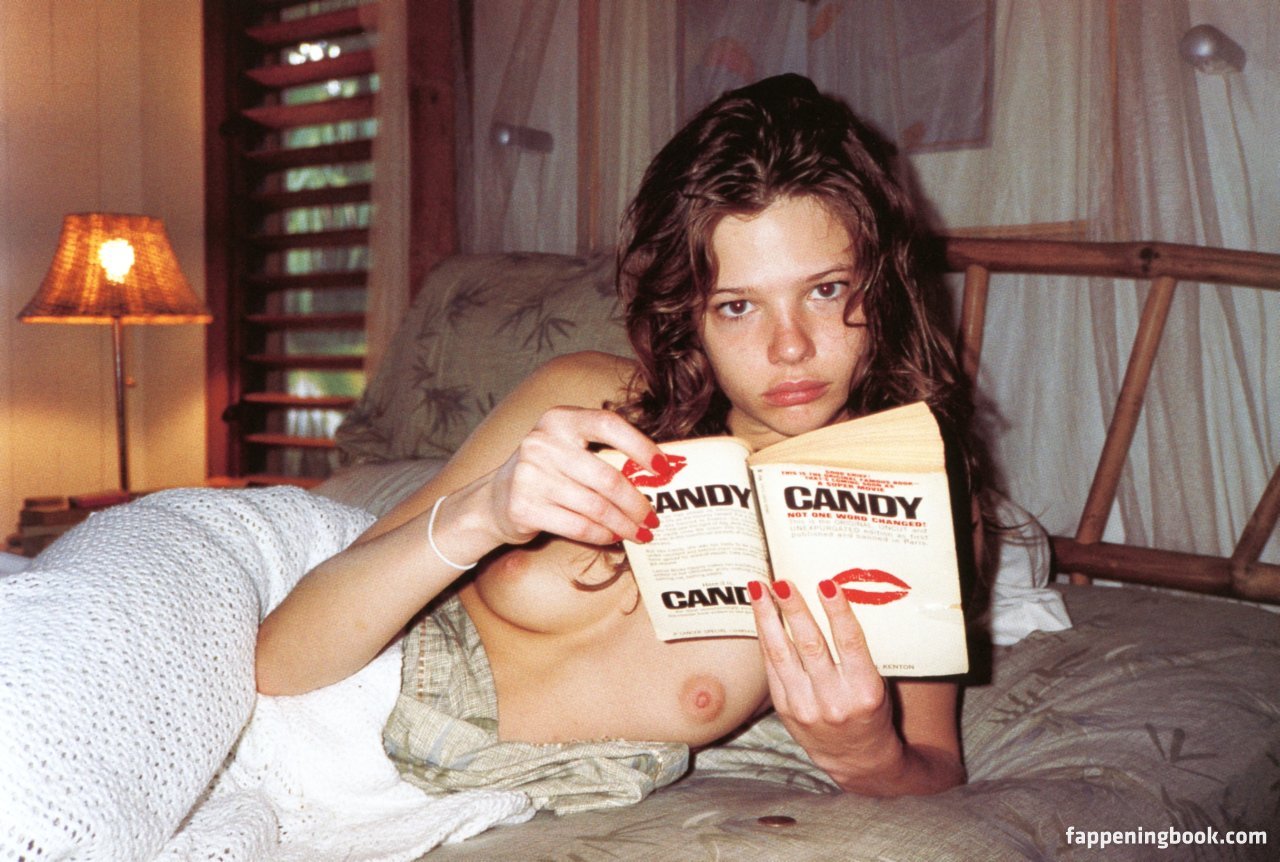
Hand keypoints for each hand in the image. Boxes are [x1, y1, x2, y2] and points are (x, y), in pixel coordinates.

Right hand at [475, 406, 665, 548]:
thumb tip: (657, 472)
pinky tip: (613, 537)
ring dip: (624, 524)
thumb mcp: (567, 448)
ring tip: (640, 532)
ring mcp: (530, 476)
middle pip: (606, 477)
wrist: (494, 500)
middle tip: (653, 516)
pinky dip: (601, 535)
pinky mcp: (524, 507)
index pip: (608, 425)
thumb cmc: (545, 472)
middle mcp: (542, 443)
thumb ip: (602, 452)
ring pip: (595, 507)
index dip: (640, 446)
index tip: (663, 468)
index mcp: (559, 420)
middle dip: (636, 502)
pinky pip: (577, 526)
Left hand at [749, 578, 902, 786]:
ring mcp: (806, 707)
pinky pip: (772, 668)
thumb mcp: (876, 683)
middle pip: (810, 645)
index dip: (838, 611)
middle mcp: (835, 700)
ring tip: (759, 590)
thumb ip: (856, 652)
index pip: (851, 643)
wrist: (856, 758)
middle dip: (794, 609)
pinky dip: (764, 639)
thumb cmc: (869, 710)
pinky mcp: (786, 710)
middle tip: (782, 581)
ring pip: (782, 654)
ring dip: (768, 618)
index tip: (826, 584)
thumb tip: (831, 602)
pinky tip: (760, 617)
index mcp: (865, 690)